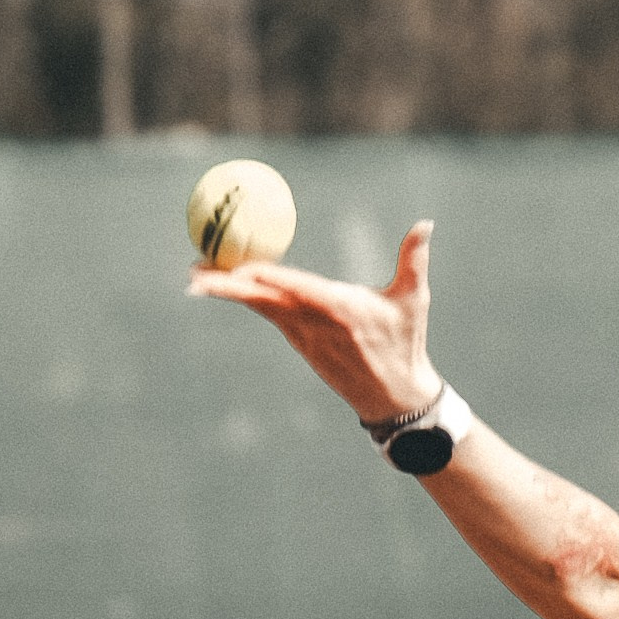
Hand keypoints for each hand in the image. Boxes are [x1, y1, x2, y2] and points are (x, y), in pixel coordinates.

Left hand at [188, 219, 440, 426]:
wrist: (393, 395)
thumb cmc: (405, 343)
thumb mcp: (414, 300)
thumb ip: (414, 259)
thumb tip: (426, 223)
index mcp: (339, 308)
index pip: (295, 289)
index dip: (265, 278)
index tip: (238, 267)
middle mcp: (314, 323)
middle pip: (263, 300)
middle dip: (225, 287)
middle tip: (192, 274)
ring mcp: (302, 335)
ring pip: (260, 307)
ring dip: (227, 291)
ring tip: (195, 276)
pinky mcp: (299, 342)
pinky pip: (267, 314)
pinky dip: (245, 298)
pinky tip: (225, 284)